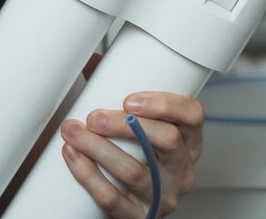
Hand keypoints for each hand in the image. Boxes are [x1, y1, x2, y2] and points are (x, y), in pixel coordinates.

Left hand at [60, 92, 204, 216]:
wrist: (132, 205)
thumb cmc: (139, 160)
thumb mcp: (145, 132)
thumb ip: (124, 98)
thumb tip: (94, 61)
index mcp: (189, 141)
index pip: (193, 116)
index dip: (165, 104)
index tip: (130, 99)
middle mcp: (183, 169)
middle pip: (165, 140)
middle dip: (124, 125)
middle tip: (94, 116)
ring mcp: (164, 195)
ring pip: (134, 171)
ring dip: (98, 148)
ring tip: (73, 132)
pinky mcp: (139, 216)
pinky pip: (113, 198)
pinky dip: (88, 176)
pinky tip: (73, 157)